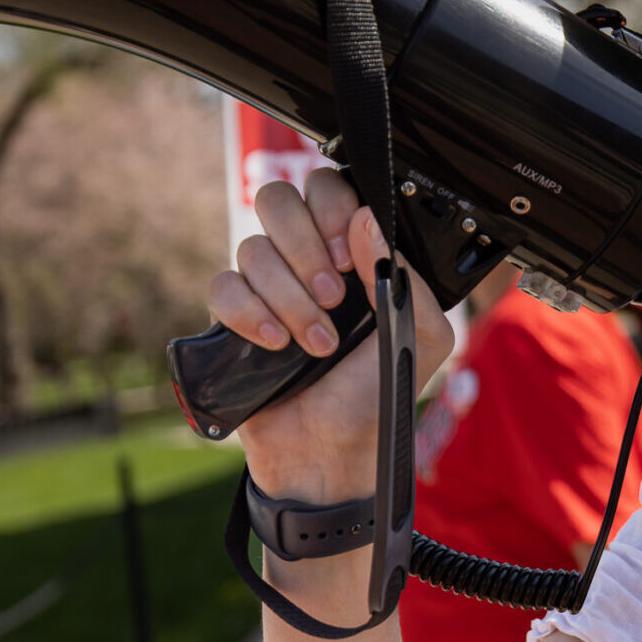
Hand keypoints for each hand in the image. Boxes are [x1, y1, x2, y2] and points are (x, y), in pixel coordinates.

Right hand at [206, 168, 455, 503]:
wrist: (332, 454)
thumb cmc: (378, 396)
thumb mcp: (420, 335)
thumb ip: (404, 275)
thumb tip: (368, 220)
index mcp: (354, 254)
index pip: (328, 187)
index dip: (332, 209)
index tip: (348, 256)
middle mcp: (308, 260)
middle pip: (278, 200)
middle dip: (306, 248)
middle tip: (334, 296)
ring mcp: (267, 287)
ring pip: (252, 248)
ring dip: (289, 297)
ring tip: (318, 343)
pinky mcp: (233, 319)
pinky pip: (222, 286)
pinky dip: (249, 313)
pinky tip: (276, 343)